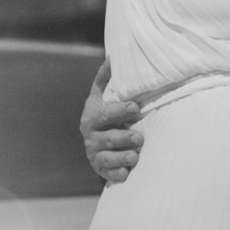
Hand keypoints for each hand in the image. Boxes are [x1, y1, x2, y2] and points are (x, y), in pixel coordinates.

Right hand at [80, 58, 142, 183]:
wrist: (94, 141)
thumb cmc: (104, 114)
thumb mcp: (101, 97)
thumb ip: (105, 79)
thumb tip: (112, 56)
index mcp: (91, 117)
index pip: (105, 114)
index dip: (120, 110)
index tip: (136, 107)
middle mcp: (91, 137)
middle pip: (108, 138)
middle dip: (124, 137)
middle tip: (139, 137)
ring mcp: (95, 154)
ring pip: (108, 158)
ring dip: (122, 157)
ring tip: (135, 156)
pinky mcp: (100, 169)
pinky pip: (108, 174)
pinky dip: (117, 174)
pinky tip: (126, 173)